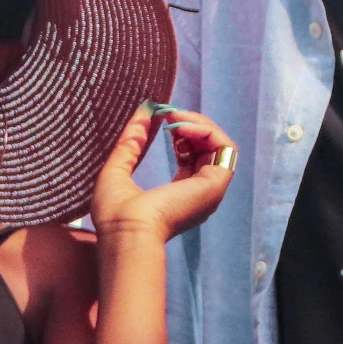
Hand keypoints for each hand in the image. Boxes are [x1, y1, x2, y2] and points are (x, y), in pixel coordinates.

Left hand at [93, 106, 236, 242]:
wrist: (126, 230)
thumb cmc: (117, 213)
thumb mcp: (117, 169)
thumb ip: (131, 142)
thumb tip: (142, 113)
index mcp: (178, 196)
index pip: (190, 158)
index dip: (179, 134)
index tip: (161, 118)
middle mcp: (199, 193)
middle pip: (207, 149)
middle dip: (190, 125)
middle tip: (169, 113)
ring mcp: (210, 189)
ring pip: (219, 146)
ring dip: (198, 124)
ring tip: (175, 118)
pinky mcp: (216, 183)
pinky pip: (225, 148)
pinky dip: (206, 131)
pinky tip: (182, 127)